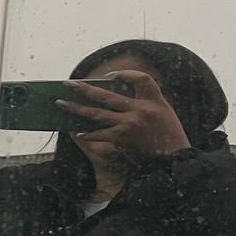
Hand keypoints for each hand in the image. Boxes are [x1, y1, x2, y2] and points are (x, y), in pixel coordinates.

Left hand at [59, 71, 191, 158]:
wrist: (174, 161)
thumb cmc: (168, 138)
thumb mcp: (163, 115)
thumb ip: (144, 105)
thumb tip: (112, 100)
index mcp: (155, 101)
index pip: (142, 79)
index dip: (125, 74)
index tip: (109, 77)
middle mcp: (141, 110)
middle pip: (107, 95)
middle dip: (84, 88)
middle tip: (68, 84)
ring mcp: (130, 123)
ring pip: (96, 113)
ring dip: (76, 108)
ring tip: (61, 103)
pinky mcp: (122, 138)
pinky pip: (99, 133)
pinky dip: (89, 134)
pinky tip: (79, 134)